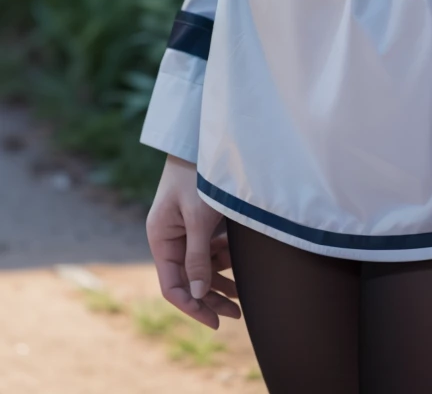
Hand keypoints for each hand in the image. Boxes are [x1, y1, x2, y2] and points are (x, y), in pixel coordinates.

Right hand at [146, 154, 240, 329]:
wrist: (203, 138)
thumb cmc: (199, 174)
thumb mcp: (199, 218)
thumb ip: (197, 257)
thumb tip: (196, 296)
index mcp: (160, 238)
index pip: (172, 285)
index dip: (192, 306)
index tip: (215, 321)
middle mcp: (170, 237)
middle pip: (187, 279)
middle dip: (209, 299)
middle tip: (236, 316)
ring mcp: (184, 229)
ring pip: (200, 266)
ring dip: (219, 283)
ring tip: (242, 301)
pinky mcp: (200, 220)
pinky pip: (210, 249)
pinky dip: (224, 261)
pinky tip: (241, 272)